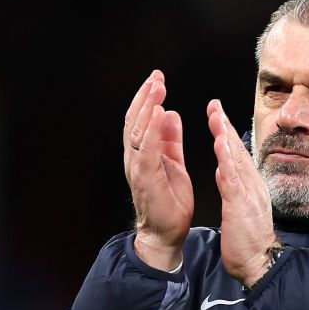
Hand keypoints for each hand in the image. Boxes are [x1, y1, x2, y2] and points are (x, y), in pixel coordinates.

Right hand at [124, 70, 193, 270]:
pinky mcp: (146, 179)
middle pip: (135, 121)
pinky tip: (159, 114)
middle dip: (145, 96)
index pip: (140, 120)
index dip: (147, 98)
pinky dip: (152, 130)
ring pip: (138, 131)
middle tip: (156, 76)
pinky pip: (147, 150)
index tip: (157, 79)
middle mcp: (136, 158)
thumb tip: (171, 113)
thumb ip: (170, 139)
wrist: (167, 232)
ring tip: (157, 88)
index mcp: (142, 154)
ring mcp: (138, 168)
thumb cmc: (170, 201)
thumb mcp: (173, 162)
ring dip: (147, 107)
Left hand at [207, 99, 276, 285]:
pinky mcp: (241, 205)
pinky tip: (220, 145)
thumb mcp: (239, 209)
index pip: (237, 154)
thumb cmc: (248, 241)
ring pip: (235, 159)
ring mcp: (248, 194)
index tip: (217, 115)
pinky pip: (232, 179)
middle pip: (237, 150)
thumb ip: (232, 188)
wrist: (259, 264)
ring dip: (225, 136)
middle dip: (225, 126)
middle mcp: (252, 185)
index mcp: (250, 186)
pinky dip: (226, 160)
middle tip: (214, 105)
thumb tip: (223, 171)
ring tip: (216, 116)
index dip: (227, 133)